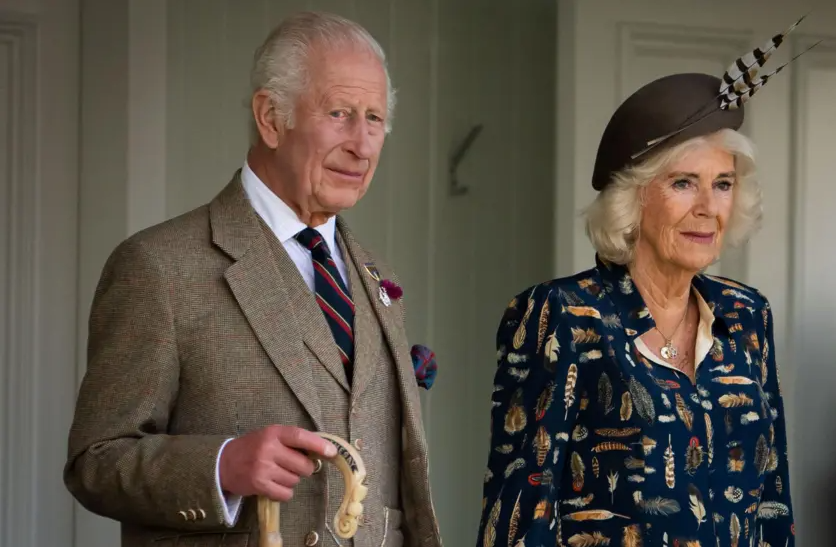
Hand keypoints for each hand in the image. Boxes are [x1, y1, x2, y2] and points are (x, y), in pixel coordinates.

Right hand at [219, 425, 336, 501]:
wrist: (223, 463)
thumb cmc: (253, 448)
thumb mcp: (270, 437)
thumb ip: (291, 441)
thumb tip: (321, 451)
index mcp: (273, 433)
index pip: (300, 436)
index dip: (318, 445)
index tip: (332, 452)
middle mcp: (268, 449)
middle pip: (303, 465)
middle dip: (303, 468)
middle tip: (291, 466)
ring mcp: (263, 468)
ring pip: (295, 480)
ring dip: (290, 480)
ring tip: (276, 474)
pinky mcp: (259, 485)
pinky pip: (285, 494)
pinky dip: (283, 492)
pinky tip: (273, 485)